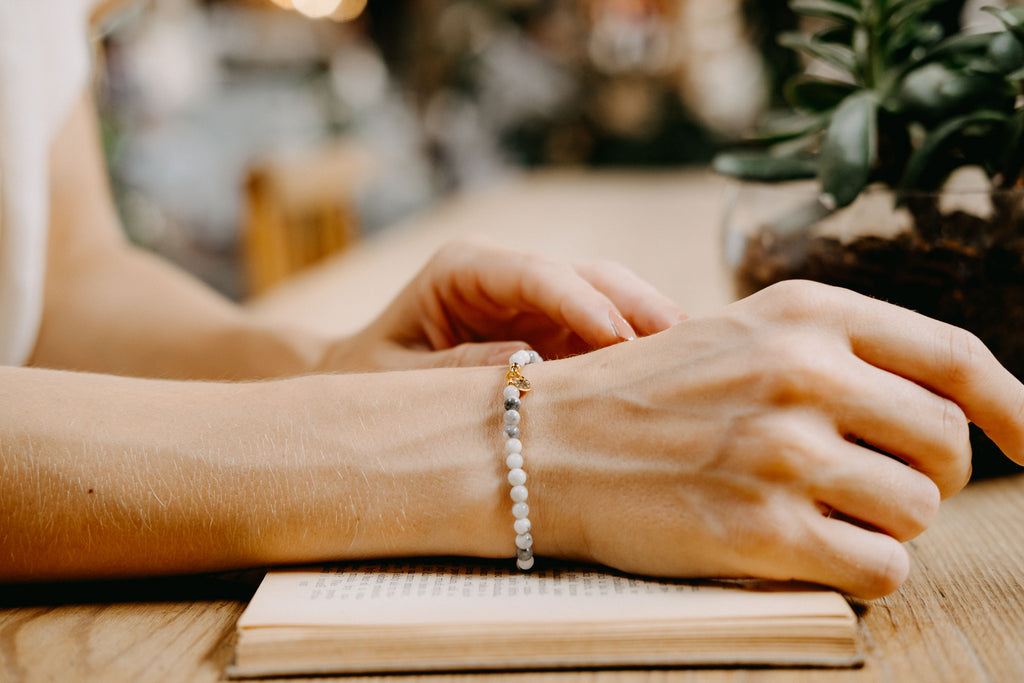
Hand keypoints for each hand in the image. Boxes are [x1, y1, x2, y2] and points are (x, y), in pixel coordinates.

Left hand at [323, 235, 686, 370]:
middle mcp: (511, 276)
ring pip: (611, 301)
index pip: (534, 273)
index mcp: (464, 268)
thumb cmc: (366, 375)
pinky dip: (640, 354)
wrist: (365, 379)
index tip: (616, 335)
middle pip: (586, 277)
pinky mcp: (559, 333)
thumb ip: (453, 372)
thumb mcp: (393, 378)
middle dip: (636, 307)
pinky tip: (676, 377)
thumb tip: (526, 371)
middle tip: (684, 345)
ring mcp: (540, 304)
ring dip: (651, 329)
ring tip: (698, 362)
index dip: (580, 301)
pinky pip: (608, 338)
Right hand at [533, 280, 1023, 597]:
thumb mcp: (741, 336)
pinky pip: (881, 569)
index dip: (1013, 404)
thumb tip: (952, 409)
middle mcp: (801, 372)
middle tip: (879, 487)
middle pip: (946, 443)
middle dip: (931, 478)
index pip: (953, 355)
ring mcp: (782, 451)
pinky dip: (866, 570)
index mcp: (803, 313)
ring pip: (918, 512)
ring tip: (824, 515)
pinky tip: (816, 553)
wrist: (550, 443)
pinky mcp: (761, 529)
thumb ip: (837, 354)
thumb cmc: (647, 394)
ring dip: (887, 525)